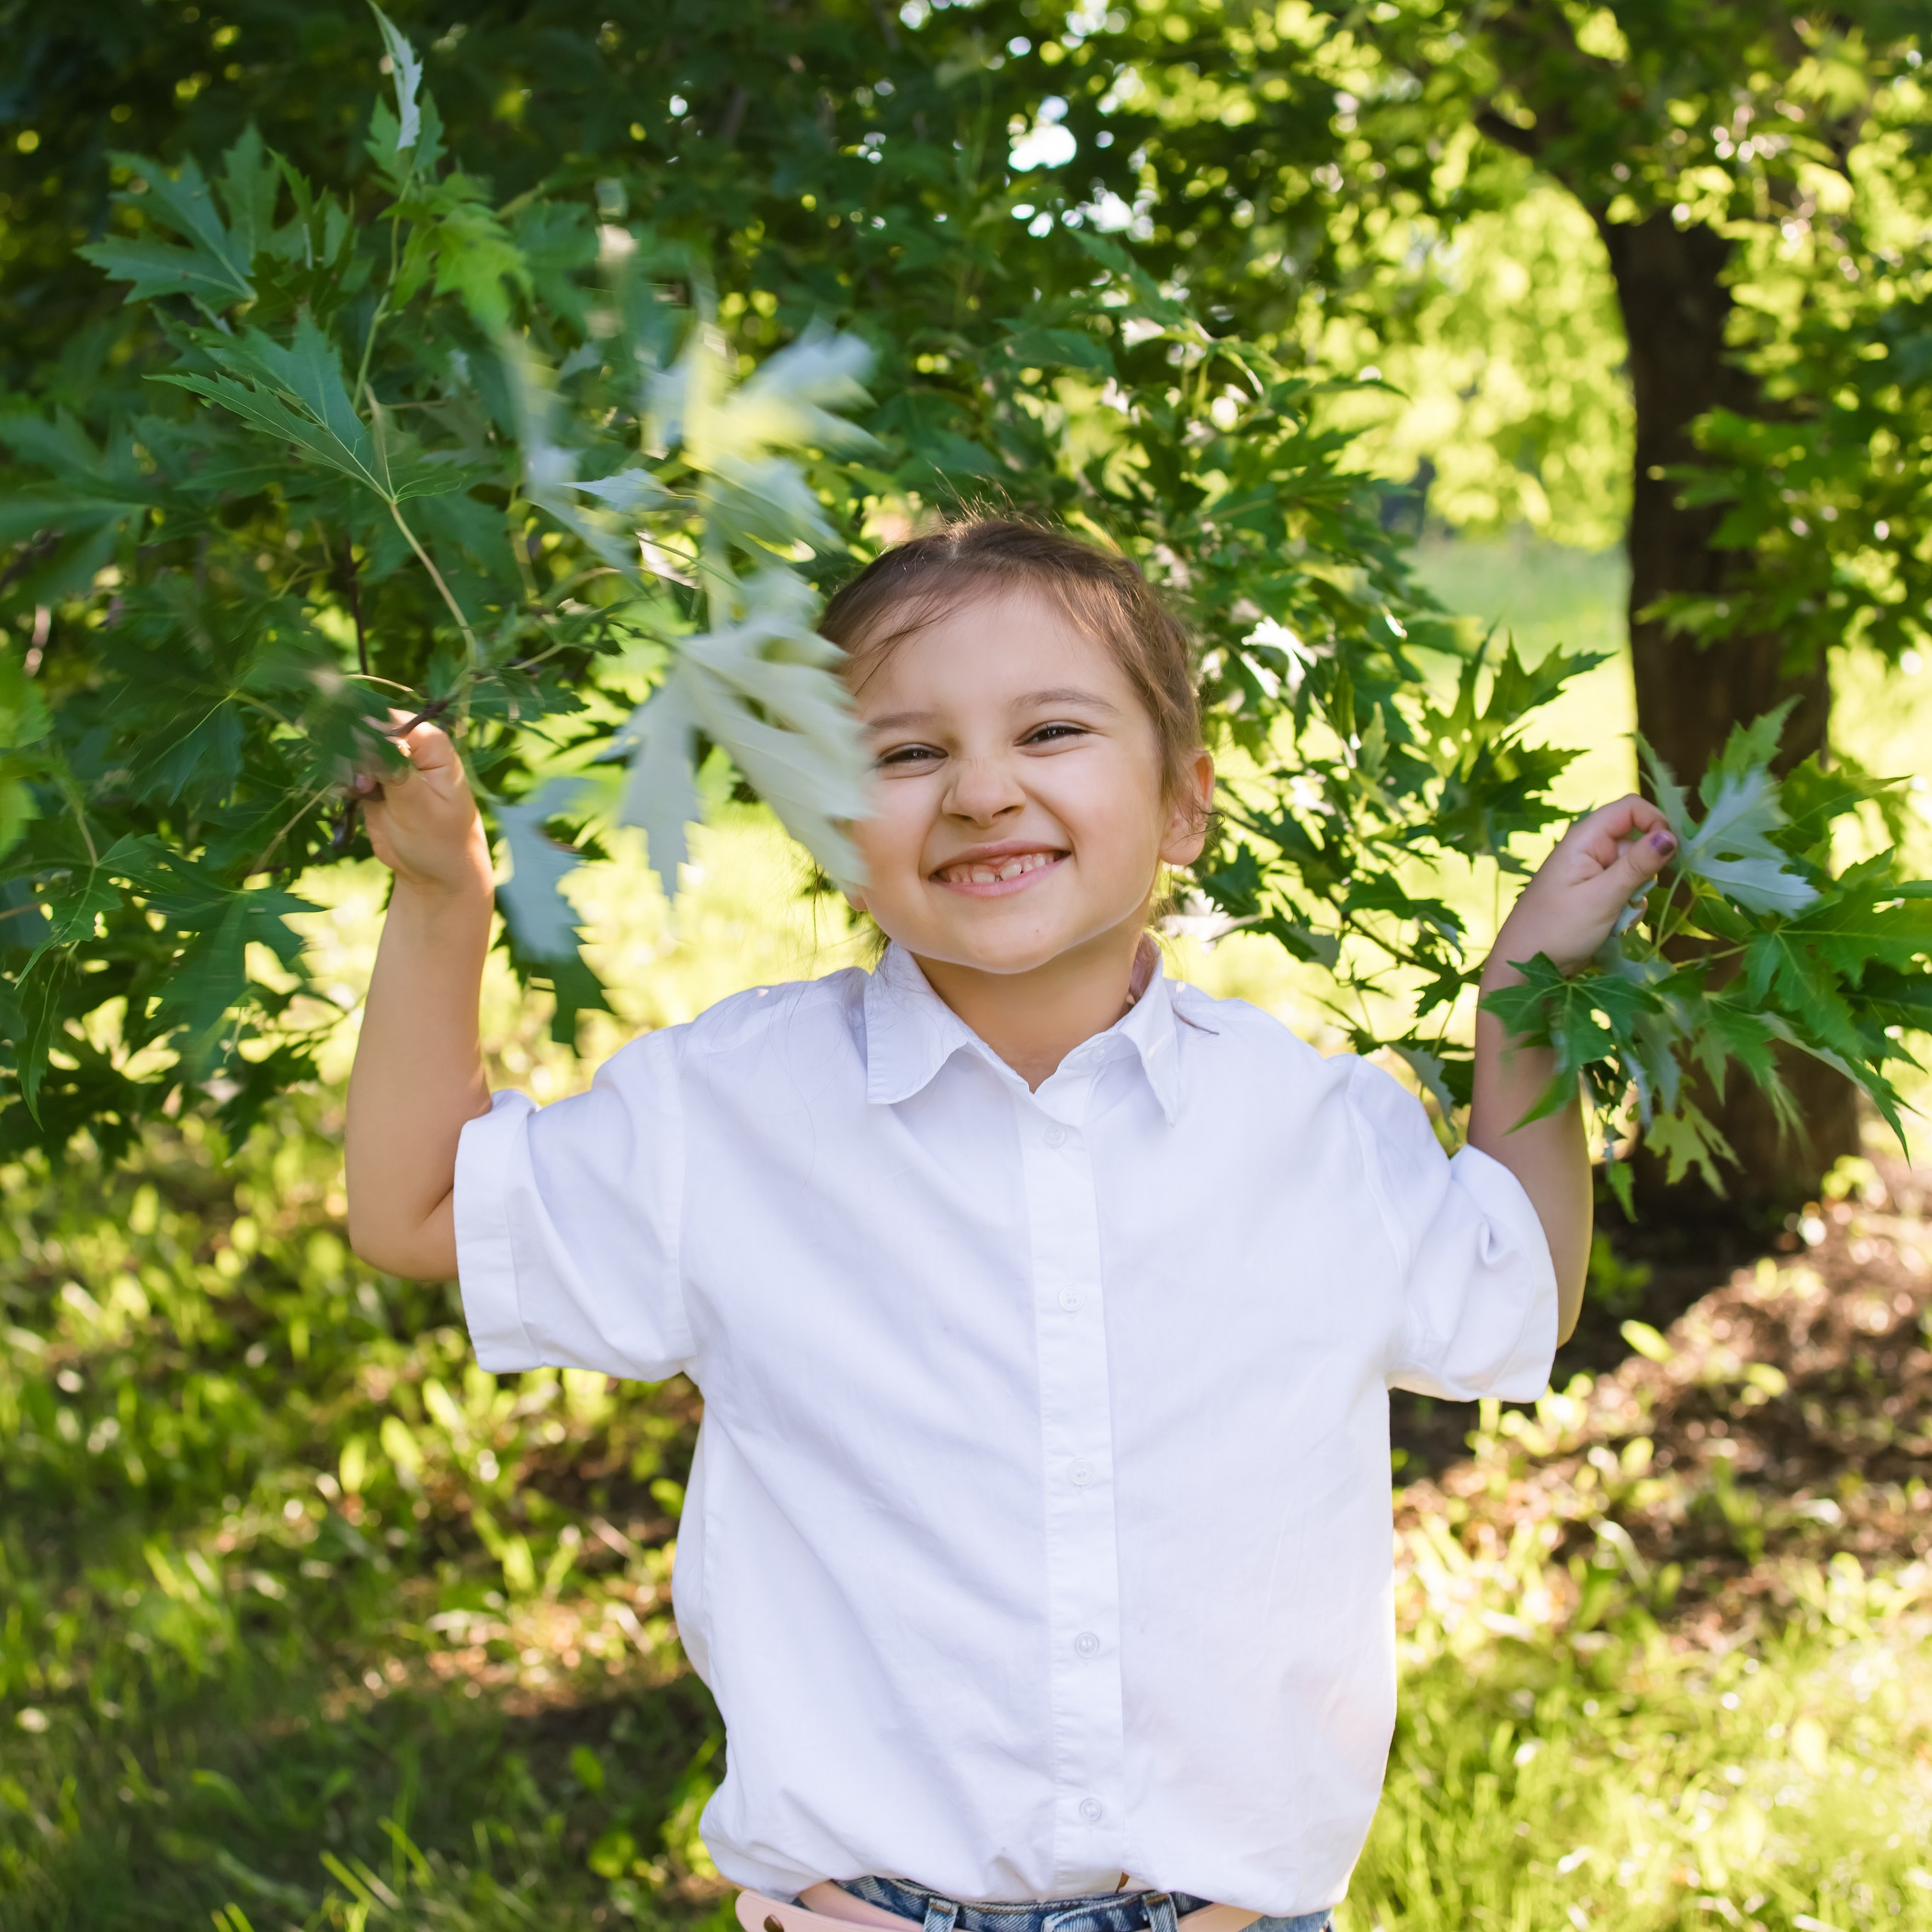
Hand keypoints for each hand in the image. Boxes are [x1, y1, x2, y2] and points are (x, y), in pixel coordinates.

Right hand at [351, 713, 491, 900]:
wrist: (434, 877)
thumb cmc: (440, 841)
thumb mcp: (417, 806)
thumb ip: (392, 769)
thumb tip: (364, 735)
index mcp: (433, 747)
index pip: (394, 722)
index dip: (369, 729)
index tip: (354, 748)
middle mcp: (412, 750)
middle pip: (369, 732)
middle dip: (354, 750)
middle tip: (361, 782)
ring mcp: (390, 766)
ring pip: (354, 751)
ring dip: (347, 768)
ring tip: (361, 792)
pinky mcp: (374, 784)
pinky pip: (349, 772)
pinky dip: (344, 782)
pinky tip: (351, 796)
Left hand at [1483, 794, 1677, 986]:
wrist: (1524, 964)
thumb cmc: (1557, 929)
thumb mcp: (1603, 897)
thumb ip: (1637, 865)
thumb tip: (1671, 835)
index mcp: (1584, 839)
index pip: (1630, 808)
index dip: (1655, 822)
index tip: (1670, 851)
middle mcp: (1589, 849)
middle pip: (1638, 843)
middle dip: (1644, 872)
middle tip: (1631, 897)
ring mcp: (1593, 873)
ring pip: (1636, 872)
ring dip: (1635, 896)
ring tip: (1616, 918)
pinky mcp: (1596, 895)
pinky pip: (1627, 893)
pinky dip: (1627, 910)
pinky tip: (1613, 927)